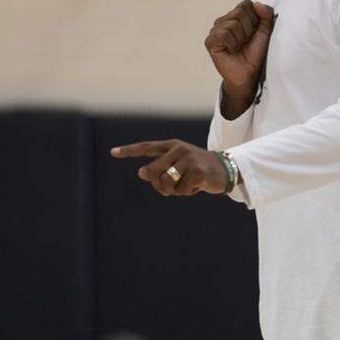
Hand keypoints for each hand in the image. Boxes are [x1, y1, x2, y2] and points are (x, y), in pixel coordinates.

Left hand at [110, 139, 229, 196]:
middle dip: (159, 185)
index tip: (113, 152)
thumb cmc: (197, 170)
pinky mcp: (198, 171)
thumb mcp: (178, 167)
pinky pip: (181, 190)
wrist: (226, 169)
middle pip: (153, 172)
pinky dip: (187, 192)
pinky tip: (197, 186)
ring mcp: (189, 159)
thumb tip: (141, 172)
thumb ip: (159, 169)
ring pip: (165, 183)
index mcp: (172, 146)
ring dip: (174, 191)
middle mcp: (179, 149)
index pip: (147, 147)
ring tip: (186, 185)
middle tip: (172, 188)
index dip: (129, 151)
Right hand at [205, 0, 274, 99]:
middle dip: (248, 29)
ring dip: (240, 38)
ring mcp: (215, 30)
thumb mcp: (266, 31)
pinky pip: (224, 34)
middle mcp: (224, 20)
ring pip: (233, 23)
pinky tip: (231, 50)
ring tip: (238, 46)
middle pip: (240, 12)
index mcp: (236, 15)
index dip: (255, 19)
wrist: (249, 73)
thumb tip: (257, 3)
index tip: (254, 33)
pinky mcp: (210, 41)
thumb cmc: (255, 53)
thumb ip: (267, 14)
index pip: (247, 4)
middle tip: (246, 41)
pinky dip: (232, 44)